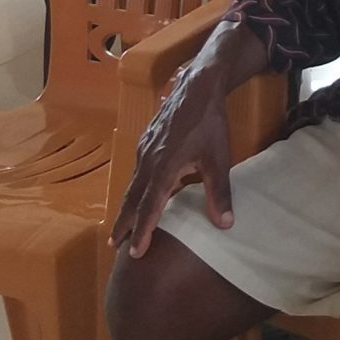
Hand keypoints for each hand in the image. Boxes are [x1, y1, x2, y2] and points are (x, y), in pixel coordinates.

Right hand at [109, 68, 234, 257]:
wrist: (198, 86)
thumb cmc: (210, 124)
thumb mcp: (219, 160)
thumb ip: (219, 193)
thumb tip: (225, 225)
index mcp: (164, 169)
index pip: (150, 207)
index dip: (142, 231)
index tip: (135, 253)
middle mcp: (148, 161)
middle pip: (132, 198)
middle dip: (123, 223)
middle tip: (114, 245)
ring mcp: (144, 149)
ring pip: (132, 184)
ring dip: (127, 206)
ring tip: (122, 225)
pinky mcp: (145, 140)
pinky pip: (136, 170)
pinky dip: (133, 188)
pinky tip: (136, 193)